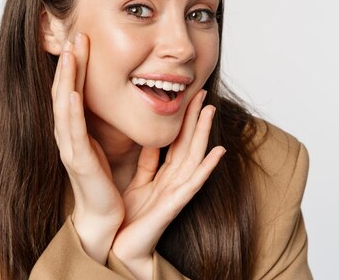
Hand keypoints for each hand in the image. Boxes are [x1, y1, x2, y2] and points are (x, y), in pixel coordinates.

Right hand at [52, 33, 123, 263]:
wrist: (104, 217)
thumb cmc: (106, 182)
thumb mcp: (109, 144)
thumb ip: (111, 123)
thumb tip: (126, 99)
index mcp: (77, 130)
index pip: (75, 90)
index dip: (78, 66)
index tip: (83, 41)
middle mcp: (68, 135)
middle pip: (65, 90)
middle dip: (70, 63)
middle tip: (75, 36)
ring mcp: (69, 147)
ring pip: (63, 105)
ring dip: (67, 78)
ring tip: (70, 54)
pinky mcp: (77, 160)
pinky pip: (72, 130)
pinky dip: (70, 109)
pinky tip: (72, 92)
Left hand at [110, 89, 225, 279]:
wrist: (120, 245)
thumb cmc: (131, 217)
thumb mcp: (139, 182)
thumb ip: (147, 162)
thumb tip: (152, 137)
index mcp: (164, 175)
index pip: (177, 141)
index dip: (184, 119)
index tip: (190, 95)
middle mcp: (174, 181)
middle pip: (188, 144)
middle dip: (196, 119)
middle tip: (204, 93)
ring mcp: (176, 193)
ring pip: (193, 157)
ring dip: (203, 134)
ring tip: (211, 111)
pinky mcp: (174, 206)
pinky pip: (193, 183)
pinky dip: (207, 167)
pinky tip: (218, 153)